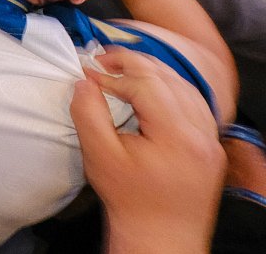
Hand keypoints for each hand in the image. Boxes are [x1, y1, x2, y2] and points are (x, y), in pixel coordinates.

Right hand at [70, 47, 223, 252]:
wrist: (160, 235)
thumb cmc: (128, 199)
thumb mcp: (99, 156)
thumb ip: (89, 115)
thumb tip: (84, 82)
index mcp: (177, 135)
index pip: (146, 85)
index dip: (114, 73)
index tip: (88, 72)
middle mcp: (201, 133)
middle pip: (168, 79)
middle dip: (133, 64)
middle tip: (103, 60)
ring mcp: (210, 139)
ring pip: (185, 87)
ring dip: (153, 74)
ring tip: (123, 71)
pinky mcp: (211, 146)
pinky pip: (195, 104)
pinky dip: (171, 90)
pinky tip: (150, 91)